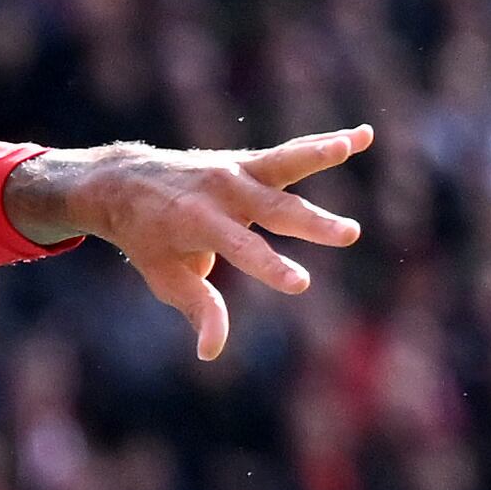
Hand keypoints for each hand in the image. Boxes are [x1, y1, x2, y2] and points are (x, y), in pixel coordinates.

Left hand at [6, 127, 372, 359]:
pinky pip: (291, 153)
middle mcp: (221, 192)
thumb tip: (211, 353)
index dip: (271, 267)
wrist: (125, 183)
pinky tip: (364, 136)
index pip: (242, 249)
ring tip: (353, 145)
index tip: (301, 283)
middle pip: (275, 209)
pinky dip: (324, 144)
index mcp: (198, 222)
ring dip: (321, 154)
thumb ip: (198, 308)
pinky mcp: (249, 161)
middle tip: (350, 234)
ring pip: (285, 163)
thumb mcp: (165, 278)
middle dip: (312, 223)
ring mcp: (237, 171)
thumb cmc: (147, 240)